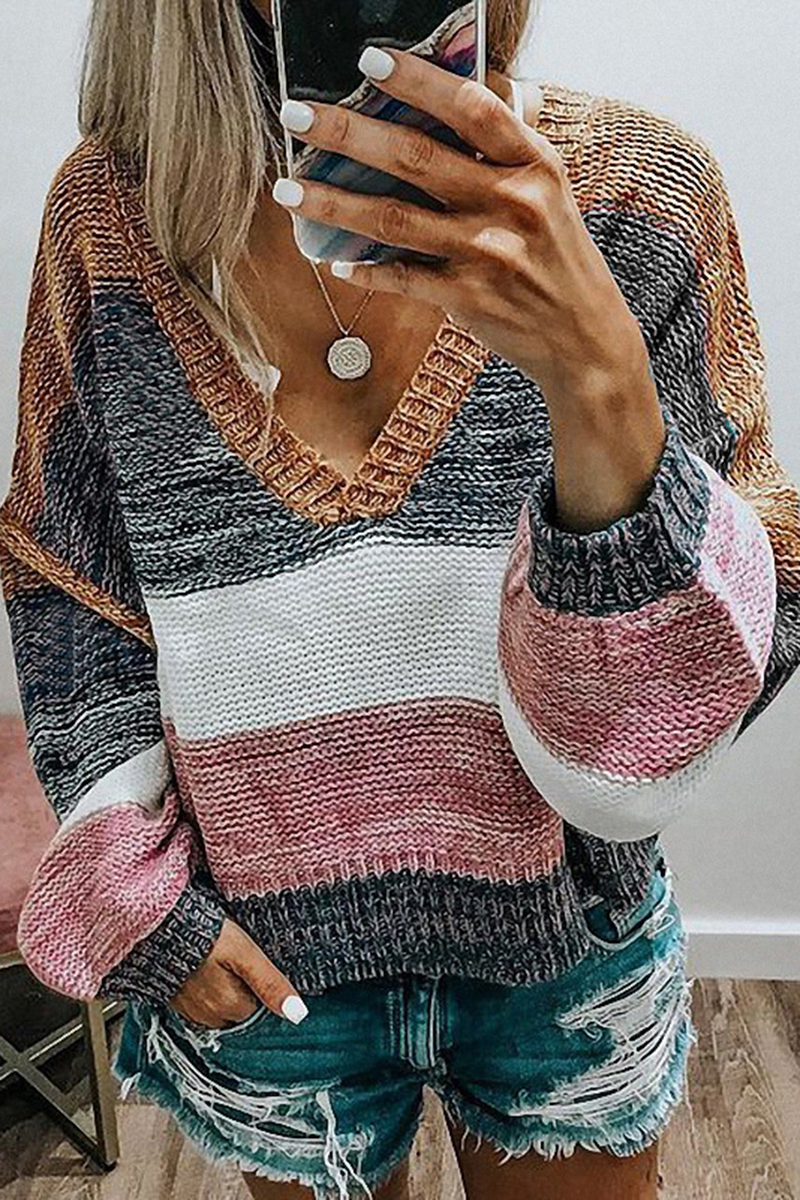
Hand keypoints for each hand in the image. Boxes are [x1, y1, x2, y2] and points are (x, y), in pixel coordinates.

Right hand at [170, 917, 307, 1026]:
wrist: (158, 926)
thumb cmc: (205, 936)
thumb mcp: (246, 954)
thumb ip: (270, 984)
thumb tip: (298, 1014)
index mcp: (228, 1007)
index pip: (257, 1008)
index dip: (258, 986)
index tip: (252, 966)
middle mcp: (207, 1016)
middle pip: (238, 1010)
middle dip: (241, 990)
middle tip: (236, 961)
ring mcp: (188, 1010)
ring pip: (218, 1007)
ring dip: (222, 990)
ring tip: (219, 961)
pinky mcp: (174, 1000)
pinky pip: (198, 1002)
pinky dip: (204, 988)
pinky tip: (203, 967)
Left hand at [272, 48, 647, 404]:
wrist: (585, 337)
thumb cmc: (558, 257)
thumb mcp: (549, 191)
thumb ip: (506, 149)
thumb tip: (457, 96)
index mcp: (533, 163)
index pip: (471, 107)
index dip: (419, 81)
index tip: (369, 60)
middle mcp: (512, 203)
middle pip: (417, 158)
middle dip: (348, 132)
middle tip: (296, 115)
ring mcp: (489, 253)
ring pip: (395, 219)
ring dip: (334, 204)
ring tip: (287, 189)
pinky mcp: (470, 299)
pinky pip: (404, 279)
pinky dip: (367, 271)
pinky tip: (334, 263)